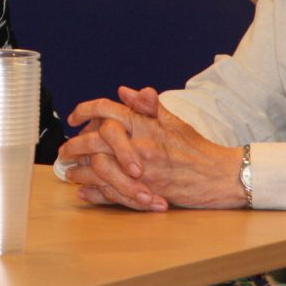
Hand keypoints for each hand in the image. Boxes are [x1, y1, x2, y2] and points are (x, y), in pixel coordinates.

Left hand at [56, 86, 243, 210]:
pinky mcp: (145, 192)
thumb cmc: (197, 148)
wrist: (221, 175)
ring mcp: (141, 171)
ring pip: (99, 169)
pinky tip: (84, 192)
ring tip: (69, 172)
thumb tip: (124, 91)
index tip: (74, 117)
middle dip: (74, 145)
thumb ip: (147, 105)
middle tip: (64, 149)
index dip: (85, 110)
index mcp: (145, 125)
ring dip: (80, 171)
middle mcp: (139, 146)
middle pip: (95, 140)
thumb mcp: (174, 120)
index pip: (107, 110)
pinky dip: (94, 194)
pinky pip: (112, 193)